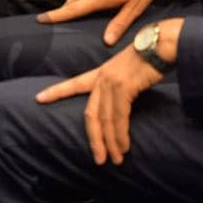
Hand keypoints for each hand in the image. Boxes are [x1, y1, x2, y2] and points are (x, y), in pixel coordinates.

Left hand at [35, 19, 182, 164]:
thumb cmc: (150, 56)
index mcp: (101, 73)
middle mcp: (103, 78)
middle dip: (94, 139)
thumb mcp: (128, 69)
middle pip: (91, 114)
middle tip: (98, 159)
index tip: (39, 98)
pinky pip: (119, 118)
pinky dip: (121, 135)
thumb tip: (120, 103)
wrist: (163, 43)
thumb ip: (120, 85)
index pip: (75, 83)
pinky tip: (124, 146)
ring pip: (106, 120)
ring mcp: (112, 82)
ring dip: (111, 143)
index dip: (57, 91)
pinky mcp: (125, 87)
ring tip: (115, 159)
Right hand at [37, 0, 175, 42]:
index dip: (55, 15)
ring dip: (73, 5)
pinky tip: (88, 3)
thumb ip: (119, 24)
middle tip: (50, 22)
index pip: (72, 9)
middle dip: (61, 12)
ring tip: (68, 16)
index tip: (40, 19)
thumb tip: (107, 41)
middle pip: (72, 2)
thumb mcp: (135, 7)